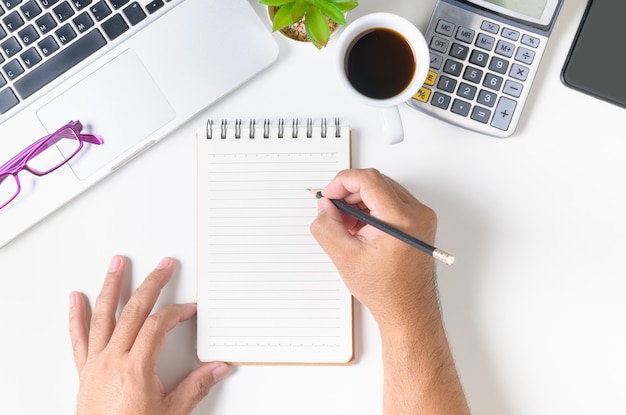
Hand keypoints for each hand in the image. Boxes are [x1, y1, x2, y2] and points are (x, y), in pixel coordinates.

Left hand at [69, 256, 229, 414]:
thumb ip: (196, 387)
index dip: (176, 312)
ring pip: (103, 316)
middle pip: (133, 311)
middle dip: (151, 284)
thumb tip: (218, 369)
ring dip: (111, 286)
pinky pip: (78, 337)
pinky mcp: (84, 371)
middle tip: (163, 266)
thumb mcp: (171, 413)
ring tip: (116, 265)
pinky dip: (76, 315)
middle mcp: (112, 361)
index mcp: (135, 368)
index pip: (158, 326)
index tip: (189, 309)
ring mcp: (95, 363)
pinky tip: (76, 298)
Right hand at [310, 169, 469, 413]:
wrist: (408, 309)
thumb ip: (327, 226)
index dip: (342, 182)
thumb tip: (325, 205)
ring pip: (382, 190)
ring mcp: (421, 217)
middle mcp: (417, 213)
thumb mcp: (344, 257)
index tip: (328, 196)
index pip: (368, 180)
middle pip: (376, 182)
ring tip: (346, 225)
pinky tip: (359, 229)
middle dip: (349, 193)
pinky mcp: (418, 222)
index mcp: (401, 219)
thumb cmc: (385, 290)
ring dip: (359, 201)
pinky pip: (391, 201)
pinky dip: (371, 208)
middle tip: (332, 212)